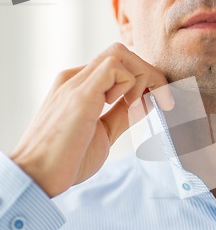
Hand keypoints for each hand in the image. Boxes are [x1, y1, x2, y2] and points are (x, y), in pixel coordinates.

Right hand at [10, 43, 172, 196]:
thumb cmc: (68, 160)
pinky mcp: (80, 93)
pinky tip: (126, 105)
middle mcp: (76, 78)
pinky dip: (131, 83)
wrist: (38, 176)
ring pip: (120, 53)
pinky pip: (115, 65)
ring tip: (138, 107)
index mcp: (80, 86)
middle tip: (163, 101)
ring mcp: (76, 82)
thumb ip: (121, 115)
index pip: (118, 65)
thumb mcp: (104, 132)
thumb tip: (145, 102)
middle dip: (150, 74)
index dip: (144, 78)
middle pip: (121, 53)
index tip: (160, 102)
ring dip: (142, 77)